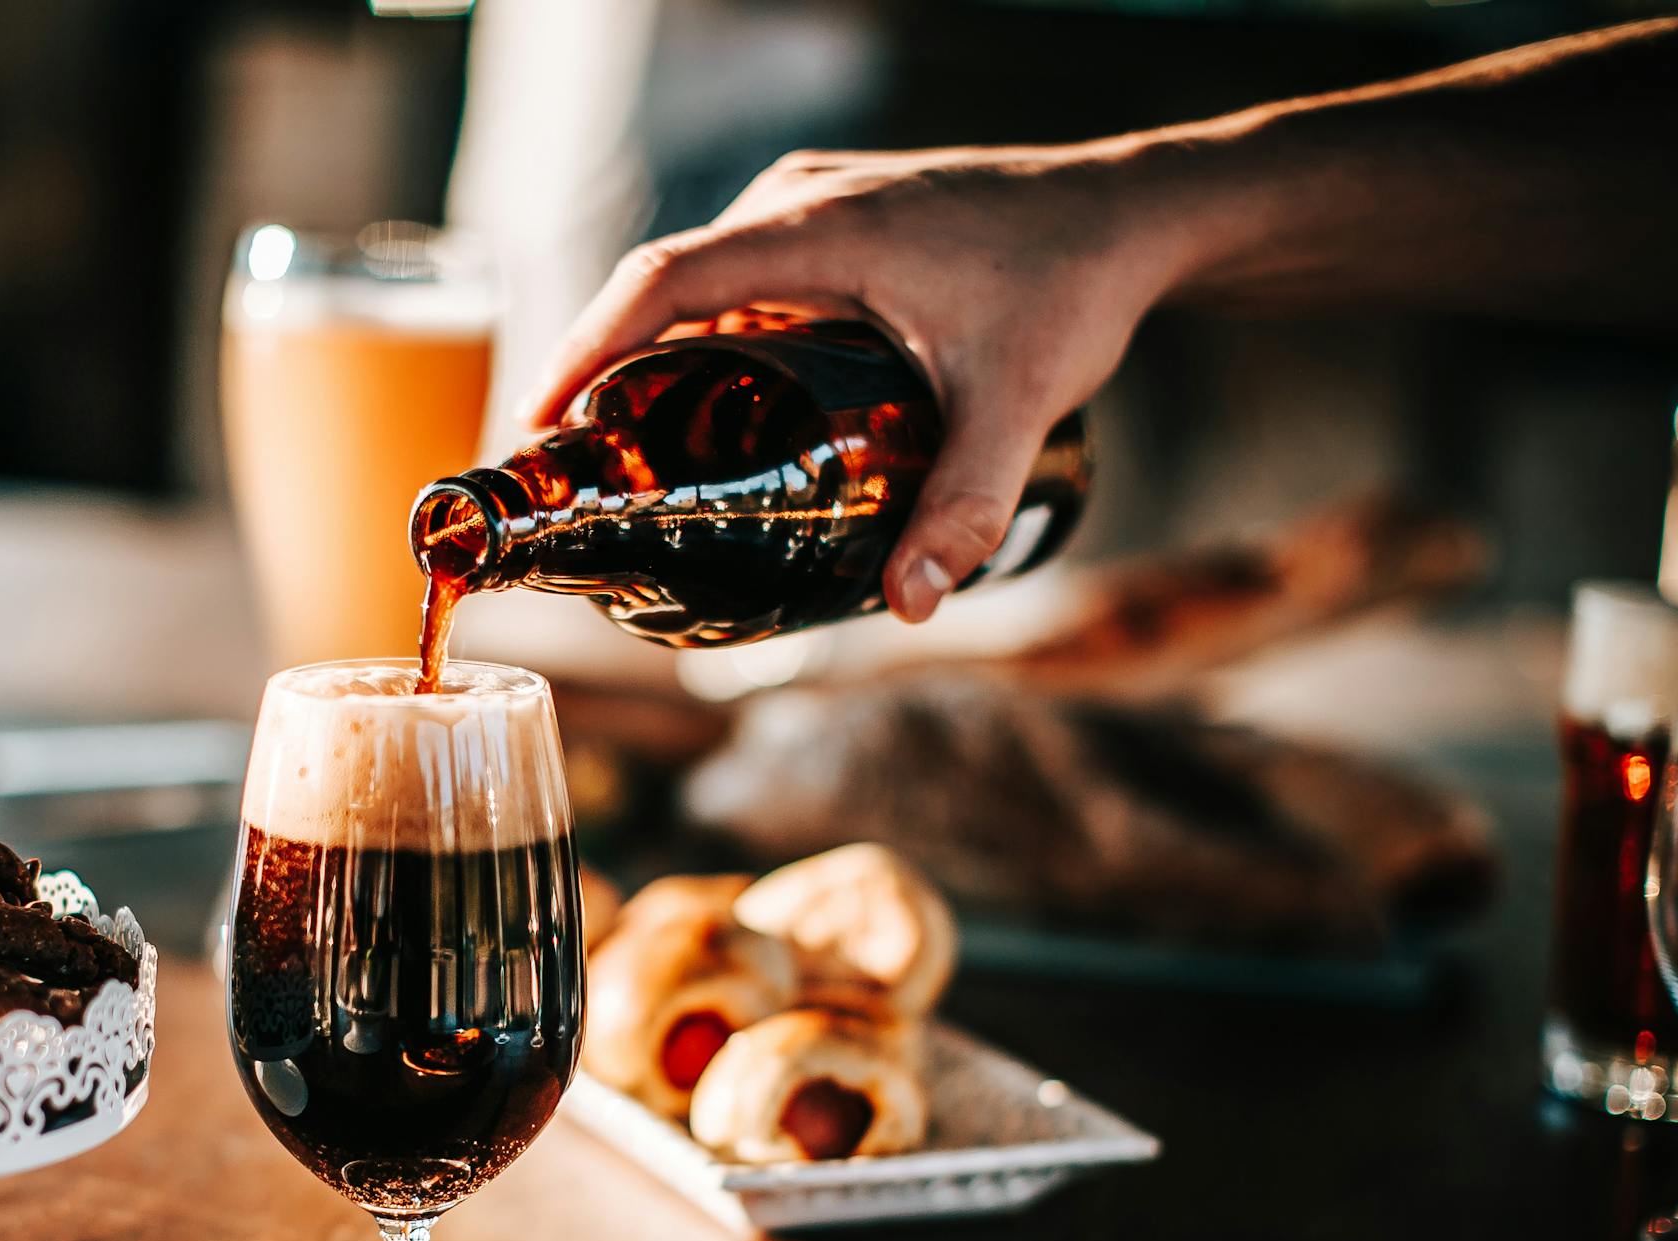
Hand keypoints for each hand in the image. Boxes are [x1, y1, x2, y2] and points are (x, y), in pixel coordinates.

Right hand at [524, 145, 1199, 619]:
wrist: (1136, 212)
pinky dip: (705, 325)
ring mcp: (813, 197)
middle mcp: (799, 199)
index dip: (585, 346)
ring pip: (701, 274)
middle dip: (604, 364)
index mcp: (817, 229)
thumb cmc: (1074, 283)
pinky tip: (711, 394)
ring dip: (655, 346)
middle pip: (663, 282)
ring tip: (626, 439)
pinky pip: (739, 267)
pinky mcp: (832, 210)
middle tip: (574, 459)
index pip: (662, 280)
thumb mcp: (1019, 404)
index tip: (541, 419)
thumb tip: (911, 607)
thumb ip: (966, 505)